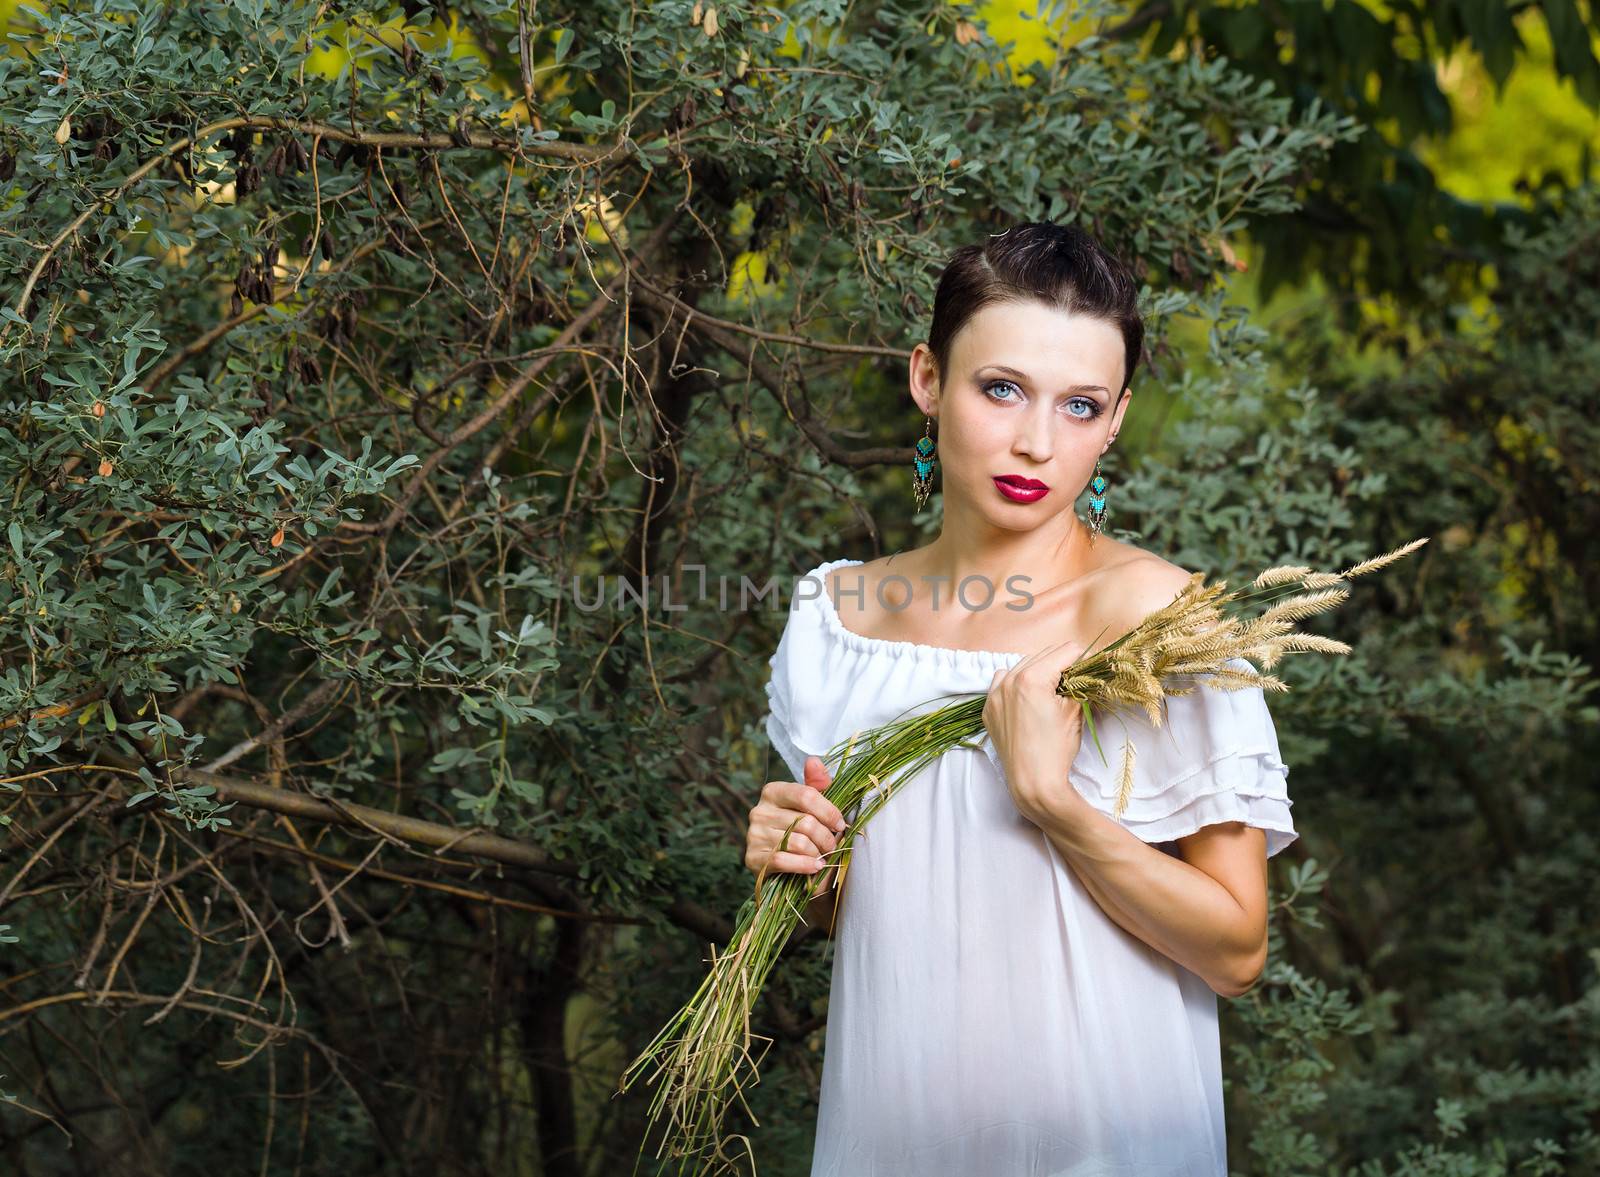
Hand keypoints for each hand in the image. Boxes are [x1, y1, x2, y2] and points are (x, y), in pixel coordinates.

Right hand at [745, 755, 846, 891]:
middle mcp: (759, 811)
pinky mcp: (752, 859)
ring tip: (822, 857)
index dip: (829, 811)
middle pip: (805, 822)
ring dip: (817, 853)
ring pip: (797, 843)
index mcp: (773, 792)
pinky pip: (783, 860)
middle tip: (832, 846)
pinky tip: (815, 867)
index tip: (841, 824)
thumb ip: (817, 785)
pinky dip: (805, 865)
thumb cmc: (805, 834)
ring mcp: (753, 835)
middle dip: (826, 837)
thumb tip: (813, 760)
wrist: (792, 873)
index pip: (806, 795)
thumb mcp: (814, 808)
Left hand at [983, 640, 1088, 827]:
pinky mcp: (989, 709)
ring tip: (1051, 690)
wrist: (1032, 782)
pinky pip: (1002, 683)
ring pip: (1022, 666)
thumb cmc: (1057, 748)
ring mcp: (995, 694)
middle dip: (1062, 664)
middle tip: (1076, 679)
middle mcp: (1008, 680)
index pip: (1066, 651)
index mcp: (1032, 677)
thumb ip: (1080, 683)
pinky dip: (1016, 683)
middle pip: (1044, 655)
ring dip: (1039, 671)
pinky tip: (1028, 698)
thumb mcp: (1075, 711)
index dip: (1084, 658)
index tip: (1092, 667)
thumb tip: (1088, 668)